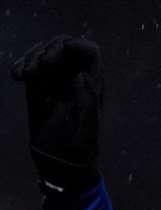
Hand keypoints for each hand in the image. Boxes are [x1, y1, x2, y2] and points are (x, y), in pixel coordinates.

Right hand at [12, 34, 102, 193]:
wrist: (62, 163)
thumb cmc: (81, 150)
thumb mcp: (89, 129)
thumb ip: (87, 101)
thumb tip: (80, 74)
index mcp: (93, 85)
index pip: (88, 51)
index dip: (74, 44)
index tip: (57, 53)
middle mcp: (75, 78)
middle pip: (63, 46)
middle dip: (48, 49)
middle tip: (38, 66)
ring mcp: (56, 82)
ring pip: (44, 52)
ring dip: (32, 56)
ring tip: (25, 74)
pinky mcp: (39, 88)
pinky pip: (30, 66)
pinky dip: (21, 65)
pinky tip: (17, 76)